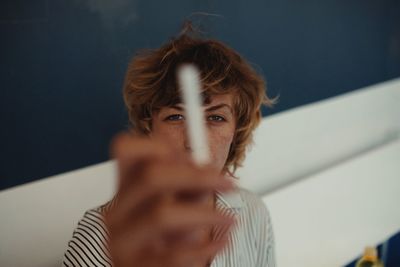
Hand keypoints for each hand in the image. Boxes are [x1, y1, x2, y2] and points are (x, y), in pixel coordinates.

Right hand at [105, 133, 234, 266]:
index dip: (158, 145)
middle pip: (151, 177)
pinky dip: (205, 247)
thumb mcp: (172, 203)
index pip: (125, 149)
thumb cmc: (164, 236)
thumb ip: (186, 184)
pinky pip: (174, 255)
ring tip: (228, 219)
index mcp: (125, 189)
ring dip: (205, 213)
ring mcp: (122, 242)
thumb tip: (209, 169)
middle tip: (227, 183)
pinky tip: (221, 241)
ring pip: (162, 215)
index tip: (192, 157)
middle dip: (197, 176)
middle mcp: (118, 212)